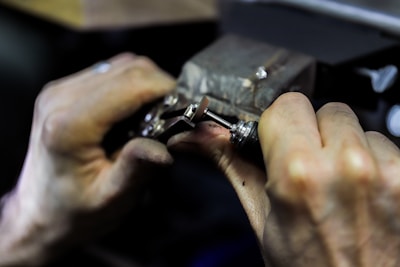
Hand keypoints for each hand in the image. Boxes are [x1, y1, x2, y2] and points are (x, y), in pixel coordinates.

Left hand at [0, 53, 174, 265]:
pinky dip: (132, 85)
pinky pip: (110, 72)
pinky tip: (136, 110)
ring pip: (121, 65)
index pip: (130, 85)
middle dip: (160, 86)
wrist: (40, 212)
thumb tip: (167, 146)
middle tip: (176, 114)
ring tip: (157, 114)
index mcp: (70, 126)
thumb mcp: (111, 198)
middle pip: (128, 68)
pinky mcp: (65, 90)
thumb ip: (137, 167)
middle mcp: (60, 98)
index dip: (165, 90)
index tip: (187, 108)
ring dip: (147, 84)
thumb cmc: (74, 212)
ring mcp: (60, 90)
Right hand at [168, 92, 399, 266]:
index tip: (280, 143)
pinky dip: (373, 162)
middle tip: (309, 170)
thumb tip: (199, 138)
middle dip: (313, 134)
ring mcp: (387, 171)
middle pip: (326, 110)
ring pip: (358, 127)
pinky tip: (363, 192)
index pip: (287, 106)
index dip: (279, 126)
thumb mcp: (261, 217)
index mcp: (299, 173)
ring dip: (346, 149)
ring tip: (339, 187)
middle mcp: (348, 166)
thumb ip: (233, 164)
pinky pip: (386, 145)